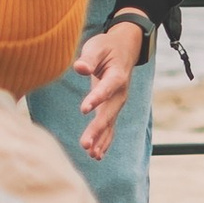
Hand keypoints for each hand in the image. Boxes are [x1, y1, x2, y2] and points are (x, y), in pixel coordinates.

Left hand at [74, 17, 146, 161]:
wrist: (124, 50)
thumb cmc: (106, 47)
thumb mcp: (97, 46)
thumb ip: (88, 57)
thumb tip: (80, 68)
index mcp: (117, 75)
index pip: (106, 88)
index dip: (96, 99)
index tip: (84, 109)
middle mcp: (120, 93)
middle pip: (108, 114)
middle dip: (97, 130)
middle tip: (85, 145)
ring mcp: (118, 103)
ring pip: (109, 124)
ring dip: (100, 140)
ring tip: (91, 154)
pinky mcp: (113, 109)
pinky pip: (110, 128)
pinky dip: (104, 142)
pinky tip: (96, 156)